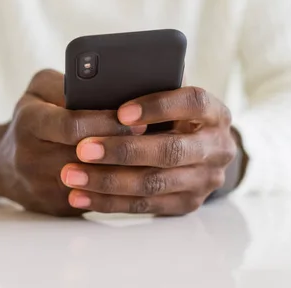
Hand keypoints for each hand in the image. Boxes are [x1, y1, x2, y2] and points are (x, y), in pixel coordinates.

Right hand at [0, 69, 142, 216]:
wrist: (3, 164)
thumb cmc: (32, 116)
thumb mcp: (40, 89)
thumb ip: (68, 83)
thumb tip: (109, 87)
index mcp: (29, 122)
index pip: (72, 125)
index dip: (107, 123)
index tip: (137, 119)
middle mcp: (30, 158)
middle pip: (87, 157)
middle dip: (124, 148)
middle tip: (156, 139)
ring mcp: (42, 187)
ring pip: (95, 183)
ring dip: (127, 172)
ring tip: (154, 157)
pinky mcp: (55, 208)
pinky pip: (94, 200)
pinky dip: (119, 190)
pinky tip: (139, 175)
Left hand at [60, 87, 240, 215]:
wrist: (199, 148)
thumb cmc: (172, 113)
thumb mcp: (169, 95)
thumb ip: (149, 87)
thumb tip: (106, 84)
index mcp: (215, 112)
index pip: (193, 102)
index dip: (158, 106)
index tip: (121, 111)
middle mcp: (218, 148)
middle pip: (170, 151)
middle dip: (123, 151)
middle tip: (84, 148)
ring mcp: (205, 180)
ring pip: (153, 184)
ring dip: (108, 181)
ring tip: (72, 174)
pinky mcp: (187, 204)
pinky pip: (144, 206)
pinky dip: (108, 201)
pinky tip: (80, 195)